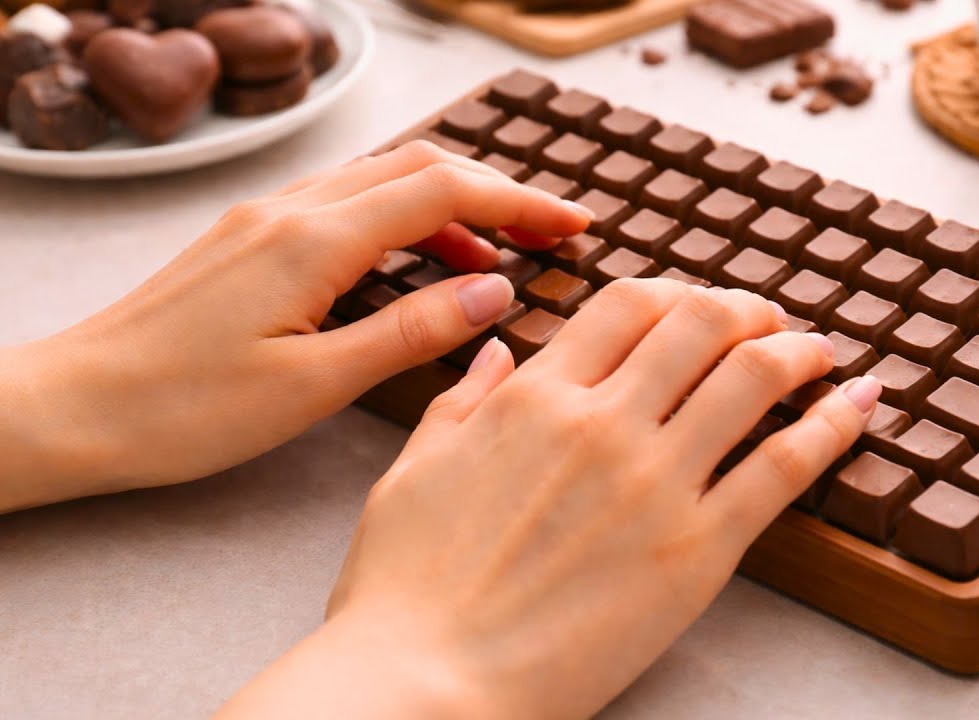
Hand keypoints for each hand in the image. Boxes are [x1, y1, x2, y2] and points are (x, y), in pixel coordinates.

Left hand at [0, 141, 591, 510]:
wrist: (75, 406)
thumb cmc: (184, 409)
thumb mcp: (314, 385)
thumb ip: (411, 331)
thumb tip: (494, 294)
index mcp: (313, 241)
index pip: (443, 191)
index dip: (518, 203)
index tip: (575, 225)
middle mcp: (291, 210)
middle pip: (417, 166)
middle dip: (495, 192)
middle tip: (552, 233)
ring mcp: (266, 217)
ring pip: (380, 180)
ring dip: (448, 207)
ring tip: (496, 261)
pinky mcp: (249, 238)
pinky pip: (344, 204)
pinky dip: (399, 221)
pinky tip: (416, 267)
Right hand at [216, 279, 881, 719]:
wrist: (425, 683)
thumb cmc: (406, 592)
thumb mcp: (414, 472)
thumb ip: (463, 402)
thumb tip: (495, 352)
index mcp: (534, 397)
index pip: (629, 304)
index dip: (677, 292)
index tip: (697, 305)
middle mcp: (602, 421)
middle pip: (703, 323)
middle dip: (747, 309)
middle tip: (769, 321)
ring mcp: (656, 482)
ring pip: (754, 377)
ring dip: (800, 351)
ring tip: (819, 353)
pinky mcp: (699, 549)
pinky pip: (786, 465)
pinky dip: (834, 424)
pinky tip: (859, 403)